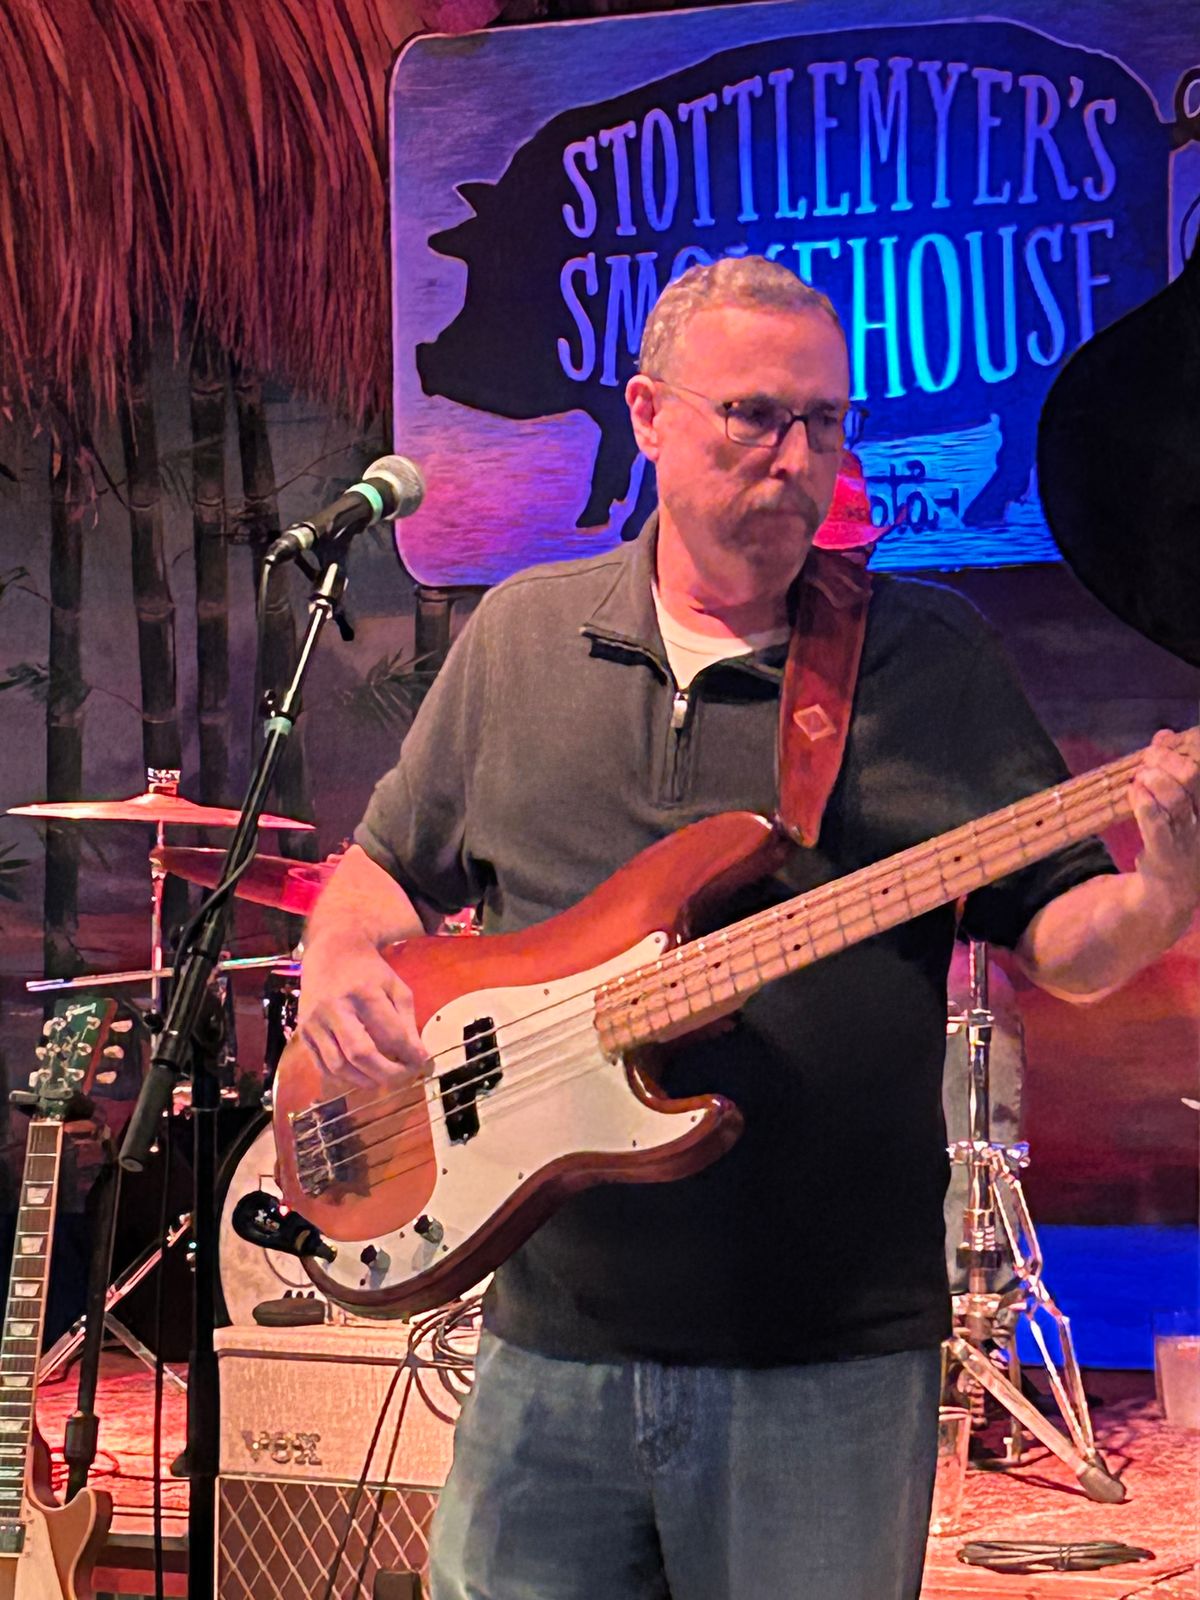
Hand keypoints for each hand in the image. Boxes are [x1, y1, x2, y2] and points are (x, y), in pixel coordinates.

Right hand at [295, 934, 429, 1090]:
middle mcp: (335, 1008)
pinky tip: (360, 1074)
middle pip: (360, 1054)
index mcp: (364, 992)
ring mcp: (315, 1022)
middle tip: (404, 1078)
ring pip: (338, 1066)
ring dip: (365, 1080)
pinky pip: (322, 1066)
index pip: (390, 1033)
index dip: (408, 1053)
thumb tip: (417, 1057)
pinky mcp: (303, 1033)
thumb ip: (407, 1022)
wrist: (331, 952)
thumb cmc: (369, 971)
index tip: (420, 1061)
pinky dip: (344, 1078)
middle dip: (387, 1073)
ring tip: (383, 1079)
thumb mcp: (395, 987)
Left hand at [1130, 728, 1199, 916]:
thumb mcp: (1179, 802)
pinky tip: (1135, 792)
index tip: (1162, 741)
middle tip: (1147, 760)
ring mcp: (1186, 835)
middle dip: (1166, 761)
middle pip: (1191, 778)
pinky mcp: (1166, 852)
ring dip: (1154, 780)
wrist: (1173, 888)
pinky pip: (1158, 825)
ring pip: (1176, 799)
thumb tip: (1164, 734)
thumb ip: (1172, 768)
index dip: (1181, 749)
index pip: (1199, 768)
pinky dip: (1145, 805)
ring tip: (1139, 776)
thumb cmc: (1175, 837)